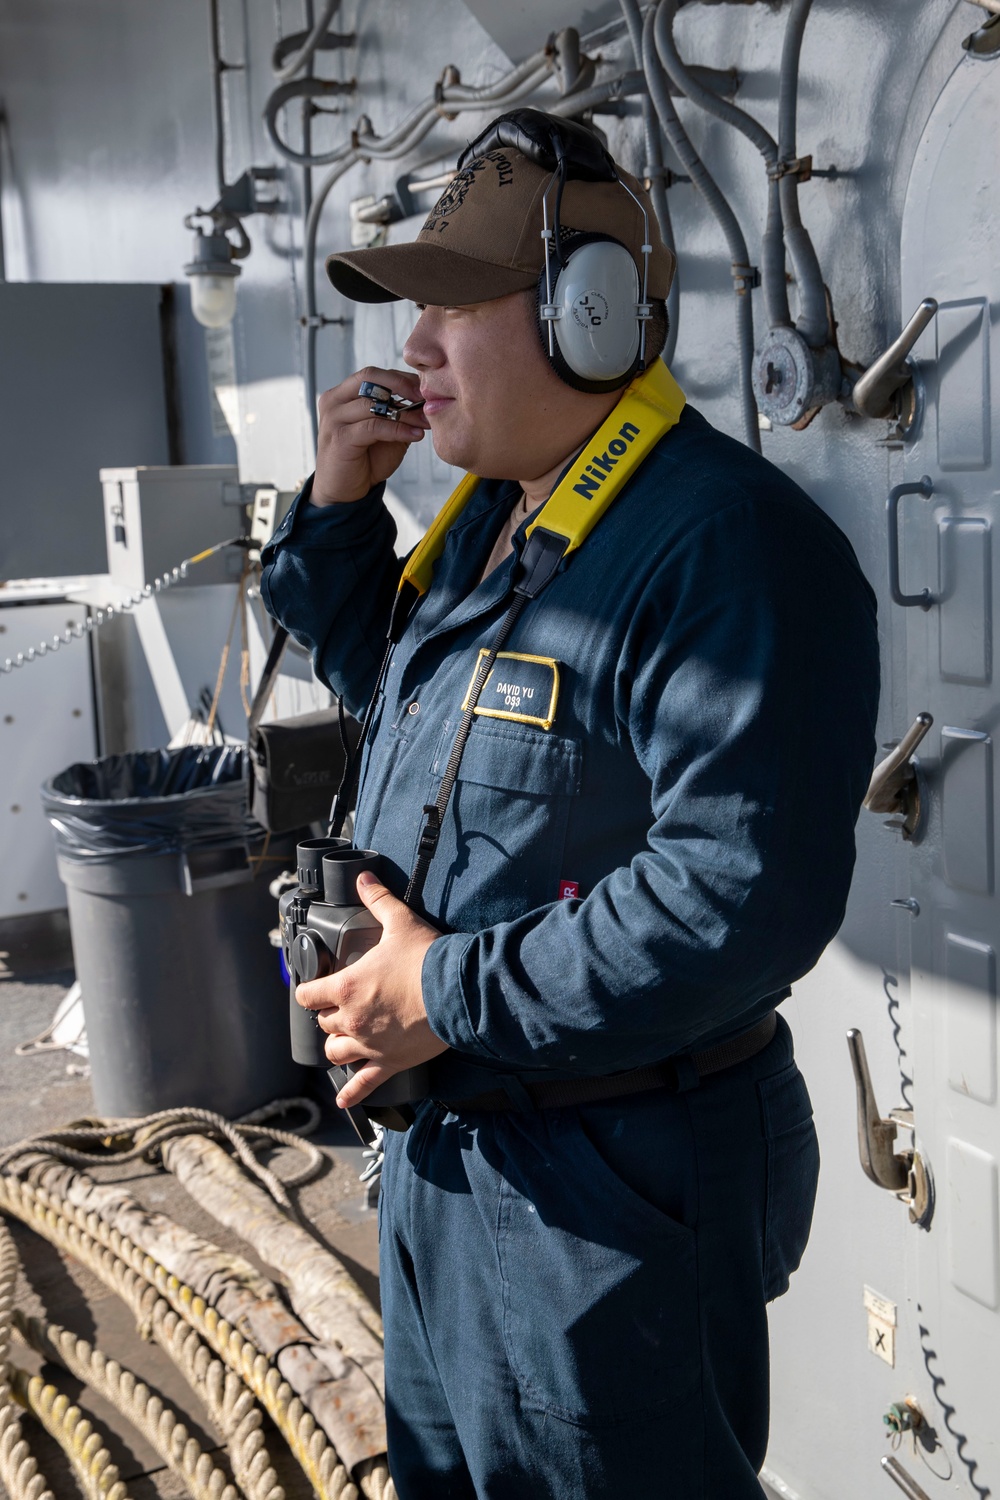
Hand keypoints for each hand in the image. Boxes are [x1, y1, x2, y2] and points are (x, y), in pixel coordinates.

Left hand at [294, 870, 447, 1108]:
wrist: (457, 991)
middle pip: (324, 1023)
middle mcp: (351, 1018)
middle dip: (328, 1014)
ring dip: (336, 1046)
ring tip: (342, 1041)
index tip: (313, 987)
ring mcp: (369, 1044)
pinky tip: (344, 1099)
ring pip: (336, 1052)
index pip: (309, 994)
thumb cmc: (427, 959)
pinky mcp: (389, 1062)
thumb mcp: (400, 922)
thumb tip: (363, 877)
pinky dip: (352, 1093)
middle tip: (340, 1007)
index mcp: (347, 986)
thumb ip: (378, 899)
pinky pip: (363, 1084)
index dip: (308, 990)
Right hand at [312, 365, 429, 505]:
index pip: (374, 374)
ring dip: (405, 412)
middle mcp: (334, 400)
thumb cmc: (365, 460)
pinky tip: (415, 435)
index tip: (426, 387)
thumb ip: (398, 413)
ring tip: (426, 421)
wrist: (345, 492)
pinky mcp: (340, 438)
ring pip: (374, 404)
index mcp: (342, 393)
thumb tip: (427, 398)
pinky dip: (398, 430)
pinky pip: (374, 427)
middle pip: (370, 377)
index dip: (401, 378)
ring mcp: (334, 418)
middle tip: (426, 397)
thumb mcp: (386, 431)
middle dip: (402, 385)